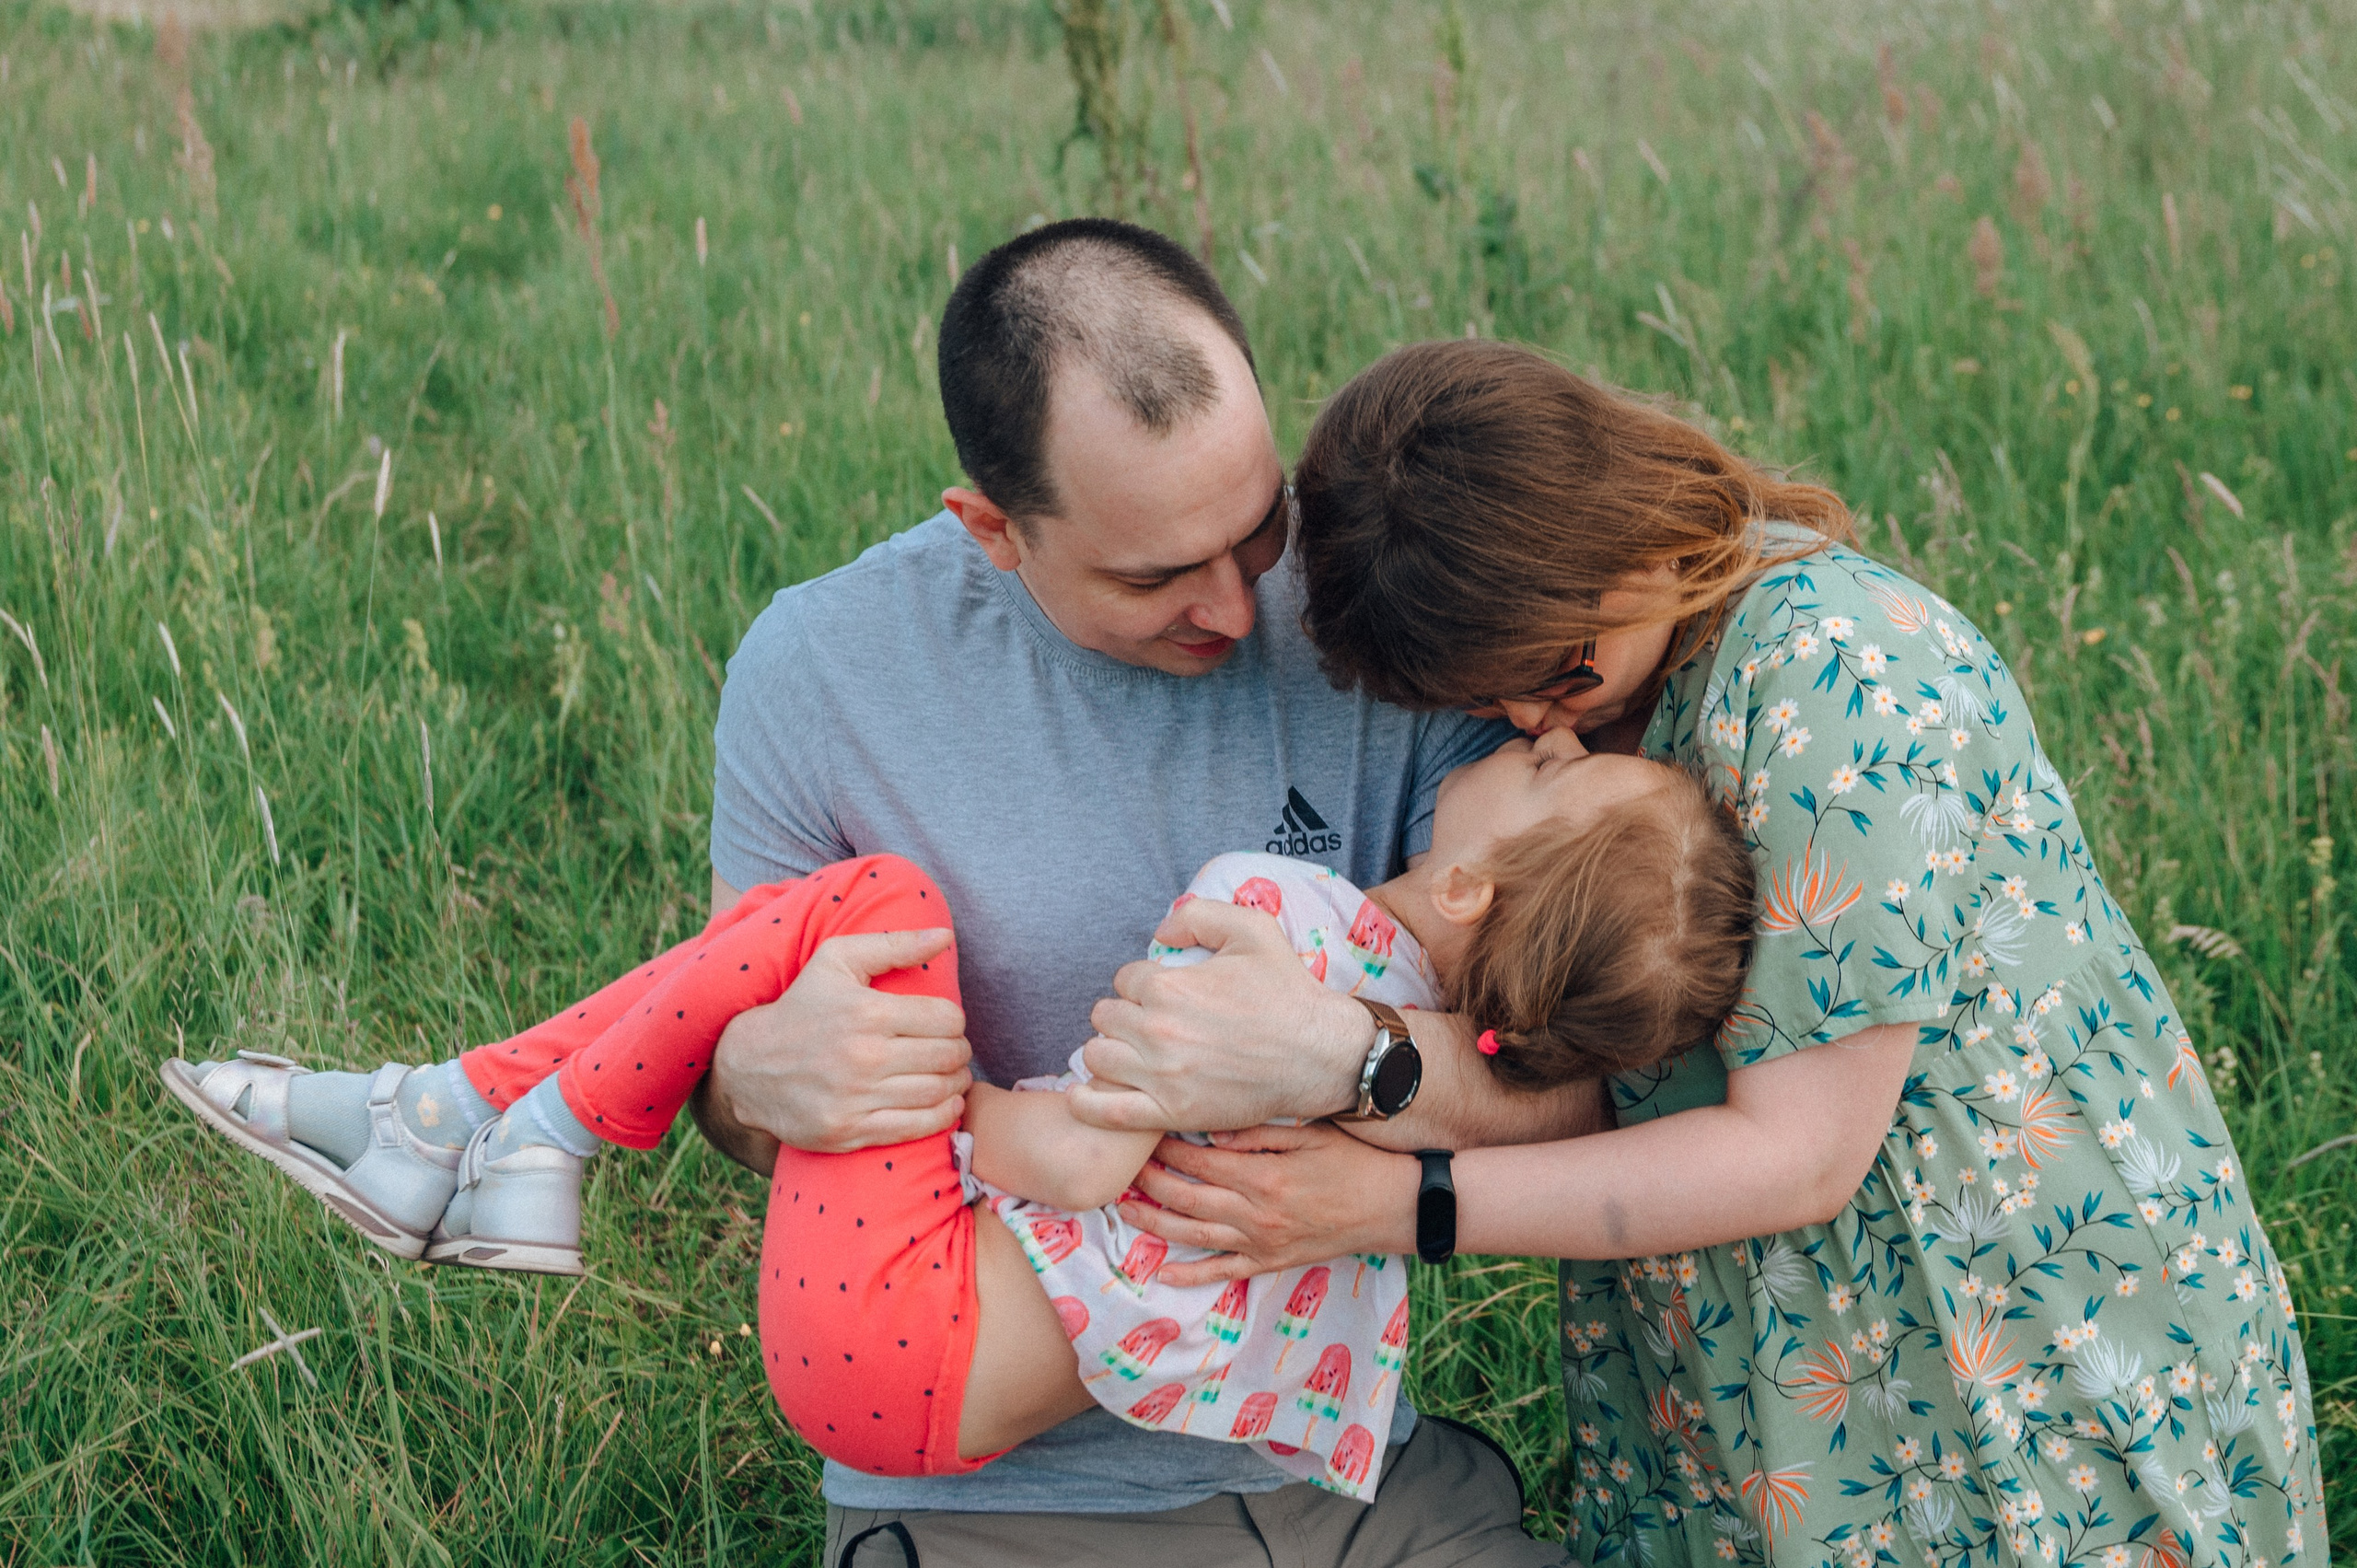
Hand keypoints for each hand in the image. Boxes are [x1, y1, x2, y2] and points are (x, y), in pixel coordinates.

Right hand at [707, 928, 972, 1153]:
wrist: (748, 1065)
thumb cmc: (802, 1005)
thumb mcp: (837, 959)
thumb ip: (895, 944)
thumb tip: (945, 936)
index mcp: (866, 1012)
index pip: (946, 1019)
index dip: (955, 1021)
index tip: (947, 1023)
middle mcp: (863, 1057)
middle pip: (947, 1057)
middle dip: (960, 1052)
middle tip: (955, 1050)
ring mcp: (855, 1098)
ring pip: (936, 1093)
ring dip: (957, 1084)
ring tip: (954, 1075)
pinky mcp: (847, 1131)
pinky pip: (915, 1128)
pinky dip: (942, 1116)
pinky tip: (945, 1103)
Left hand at [1067, 899, 1373, 1132]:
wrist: (1319, 1055)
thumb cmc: (1287, 993)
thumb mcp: (1253, 930)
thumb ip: (1197, 916)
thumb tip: (1159, 933)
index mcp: (1170, 986)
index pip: (1124, 980)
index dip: (1141, 985)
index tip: (1162, 996)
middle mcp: (1158, 1029)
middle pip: (1104, 1017)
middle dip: (1122, 1016)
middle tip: (1148, 1024)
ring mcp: (1162, 1075)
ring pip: (1097, 1057)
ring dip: (1109, 1052)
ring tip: (1130, 1054)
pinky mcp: (1171, 1112)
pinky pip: (1104, 1111)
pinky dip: (1086, 1103)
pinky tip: (1084, 1095)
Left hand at [1117, 1123, 1418, 1285]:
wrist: (1394, 1206)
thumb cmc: (1355, 1161)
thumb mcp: (1311, 1134)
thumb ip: (1257, 1134)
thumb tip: (1209, 1133)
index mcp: (1263, 1177)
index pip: (1198, 1161)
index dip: (1164, 1149)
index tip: (1141, 1136)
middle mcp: (1256, 1214)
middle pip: (1186, 1198)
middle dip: (1149, 1183)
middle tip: (1120, 1169)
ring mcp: (1262, 1244)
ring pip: (1195, 1236)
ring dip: (1156, 1223)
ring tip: (1125, 1210)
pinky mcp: (1272, 1263)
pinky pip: (1225, 1271)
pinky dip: (1193, 1274)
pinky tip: (1163, 1270)